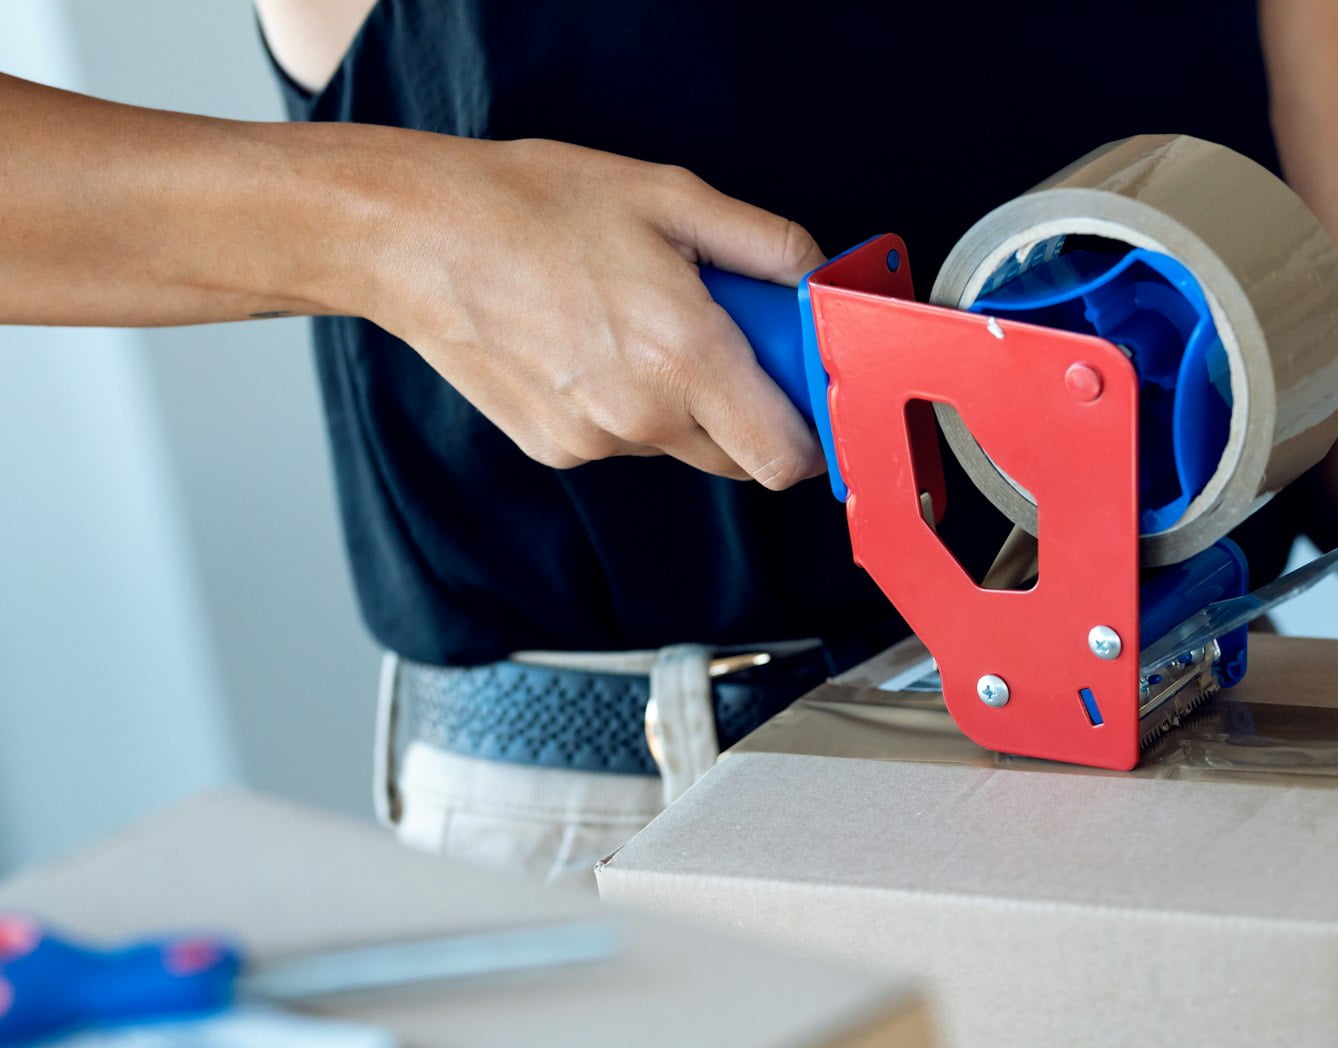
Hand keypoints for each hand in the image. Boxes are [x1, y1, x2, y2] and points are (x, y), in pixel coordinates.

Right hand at [361, 135, 825, 483]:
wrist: (416, 236)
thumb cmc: (536, 205)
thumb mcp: (670, 196)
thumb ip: (765, 245)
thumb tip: (820, 280)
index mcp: (686, 358)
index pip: (787, 456)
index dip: (810, 434)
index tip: (808, 395)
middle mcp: (644, 416)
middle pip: (742, 461)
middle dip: (753, 413)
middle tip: (726, 339)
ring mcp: (595, 441)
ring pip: (679, 446)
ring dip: (685, 402)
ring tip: (635, 322)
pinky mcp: (555, 448)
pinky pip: (623, 440)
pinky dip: (628, 404)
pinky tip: (589, 343)